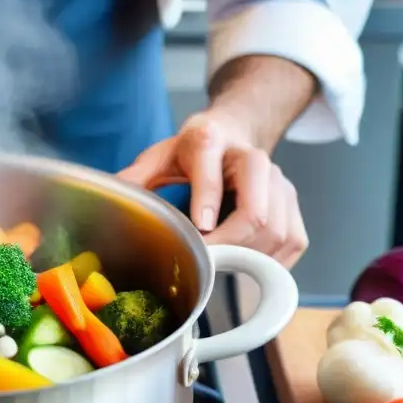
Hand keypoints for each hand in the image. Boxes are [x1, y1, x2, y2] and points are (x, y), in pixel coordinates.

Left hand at [116, 112, 308, 267]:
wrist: (234, 132)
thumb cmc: (194, 150)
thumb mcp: (160, 156)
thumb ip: (137, 177)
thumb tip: (110, 198)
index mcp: (211, 141)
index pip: (210, 174)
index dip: (206, 203)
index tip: (200, 231)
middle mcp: (253, 159)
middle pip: (255, 213)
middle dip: (229, 246)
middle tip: (204, 265)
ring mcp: (279, 182)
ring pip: (277, 233)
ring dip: (249, 260)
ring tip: (221, 269)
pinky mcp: (292, 205)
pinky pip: (292, 242)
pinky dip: (272, 263)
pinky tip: (248, 269)